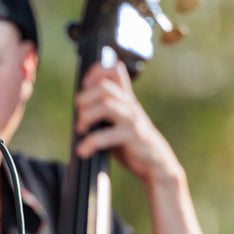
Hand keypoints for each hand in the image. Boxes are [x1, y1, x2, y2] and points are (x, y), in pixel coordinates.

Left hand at [73, 60, 181, 185]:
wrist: (156, 162)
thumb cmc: (131, 143)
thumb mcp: (117, 122)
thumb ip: (102, 111)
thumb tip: (78, 105)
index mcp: (125, 98)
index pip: (115, 70)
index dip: (97, 71)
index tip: (84, 85)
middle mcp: (129, 104)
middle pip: (104, 86)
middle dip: (84, 98)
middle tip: (79, 116)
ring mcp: (132, 119)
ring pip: (106, 104)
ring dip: (86, 116)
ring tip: (80, 130)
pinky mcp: (133, 136)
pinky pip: (107, 134)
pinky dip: (90, 142)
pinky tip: (84, 150)